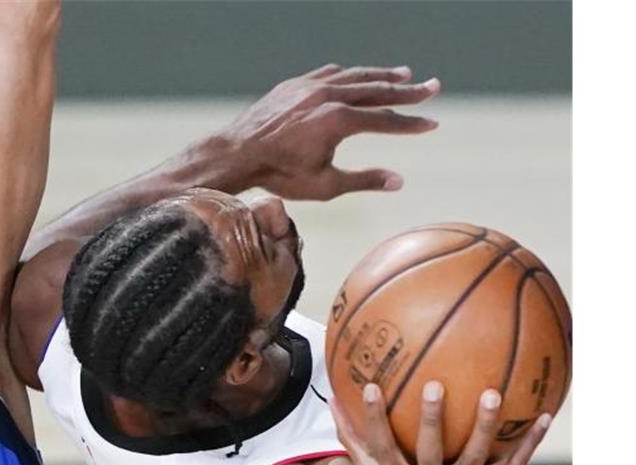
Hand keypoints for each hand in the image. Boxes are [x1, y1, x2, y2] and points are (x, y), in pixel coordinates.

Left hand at [219, 64, 439, 200]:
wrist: (237, 154)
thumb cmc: (279, 175)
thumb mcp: (325, 185)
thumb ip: (364, 180)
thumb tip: (399, 181)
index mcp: (340, 121)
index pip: (386, 120)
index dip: (411, 124)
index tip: (432, 124)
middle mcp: (328, 96)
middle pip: (378, 90)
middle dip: (408, 91)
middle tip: (433, 86)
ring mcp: (310, 86)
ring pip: (354, 76)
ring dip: (381, 76)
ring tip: (404, 74)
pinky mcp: (294, 84)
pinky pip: (328, 73)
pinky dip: (348, 74)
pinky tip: (357, 75)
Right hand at [330, 381, 551, 464]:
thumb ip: (354, 441)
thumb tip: (331, 400)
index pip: (382, 448)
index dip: (374, 420)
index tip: (369, 387)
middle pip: (431, 451)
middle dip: (431, 420)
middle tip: (433, 385)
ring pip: (477, 453)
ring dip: (486, 425)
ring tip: (491, 393)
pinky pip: (516, 461)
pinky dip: (531, 440)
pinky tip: (544, 414)